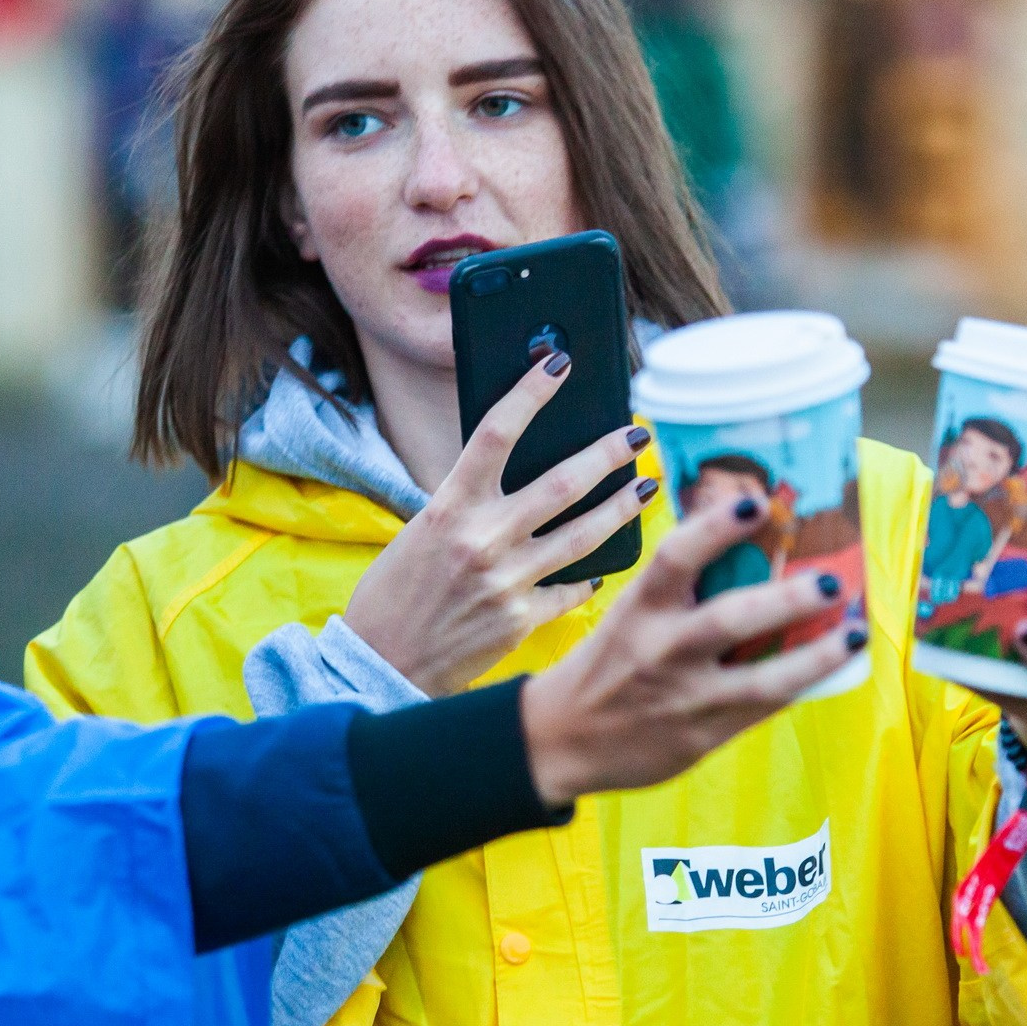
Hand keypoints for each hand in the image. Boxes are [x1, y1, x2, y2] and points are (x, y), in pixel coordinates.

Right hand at [347, 352, 656, 695]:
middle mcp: (482, 540)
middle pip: (561, 483)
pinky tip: (604, 565)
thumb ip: (470, 504)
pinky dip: (589, 577)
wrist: (380, 663)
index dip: (530, 392)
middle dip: (606, 453)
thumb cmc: (397, 590)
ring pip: (583, 535)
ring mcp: (506, 582)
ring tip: (646, 487)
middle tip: (636, 433)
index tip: (559, 362)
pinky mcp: (521, 621)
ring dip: (621, 508)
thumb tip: (523, 471)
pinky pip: (571, 590)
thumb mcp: (425, 531)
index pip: (497, 432)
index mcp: (449, 507)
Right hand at [520, 495, 863, 804]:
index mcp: (638, 608)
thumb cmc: (607, 663)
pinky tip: (833, 666)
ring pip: (762, 680)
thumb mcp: (630, 615)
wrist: (560, 739)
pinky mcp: (701, 738)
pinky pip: (762, 710)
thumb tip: (751, 542)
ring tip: (855, 634)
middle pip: (730, 619)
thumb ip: (680, 589)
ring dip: (816, 656)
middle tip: (832, 580)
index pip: (675, 556)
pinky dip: (801, 686)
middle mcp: (661, 650)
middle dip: (787, 600)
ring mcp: (684, 698)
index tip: (756, 503)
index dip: (716, 527)